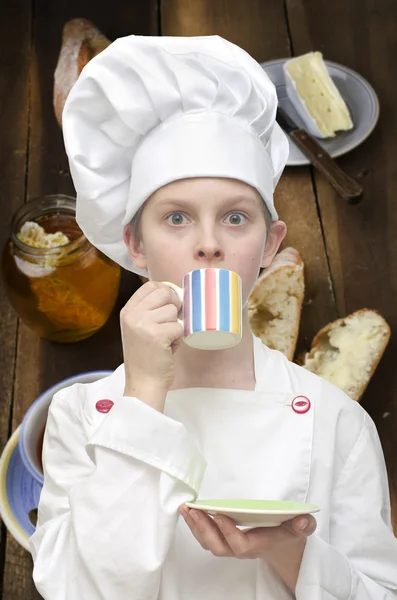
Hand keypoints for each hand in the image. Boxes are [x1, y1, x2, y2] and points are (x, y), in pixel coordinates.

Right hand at [120, 281, 183, 409]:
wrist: (143, 383)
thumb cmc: (146, 356)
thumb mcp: (139, 328)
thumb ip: (150, 310)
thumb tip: (174, 292)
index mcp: (127, 311)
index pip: (150, 285)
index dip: (165, 291)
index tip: (170, 303)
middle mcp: (132, 315)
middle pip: (163, 293)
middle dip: (174, 305)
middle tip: (173, 320)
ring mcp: (143, 324)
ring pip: (173, 311)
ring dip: (175, 325)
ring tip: (167, 339)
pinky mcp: (156, 335)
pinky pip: (179, 327)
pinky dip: (178, 338)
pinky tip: (168, 348)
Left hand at [179, 506, 316, 591]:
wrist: (284, 548)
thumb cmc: (289, 534)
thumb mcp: (301, 528)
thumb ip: (303, 524)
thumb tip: (301, 520)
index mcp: (259, 544)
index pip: (240, 545)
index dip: (228, 532)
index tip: (219, 514)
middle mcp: (242, 548)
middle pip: (218, 547)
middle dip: (203, 530)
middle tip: (192, 511)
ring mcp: (232, 545)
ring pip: (209, 543)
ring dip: (195, 527)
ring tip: (185, 509)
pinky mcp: (225, 539)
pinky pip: (207, 537)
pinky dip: (196, 525)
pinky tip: (190, 511)